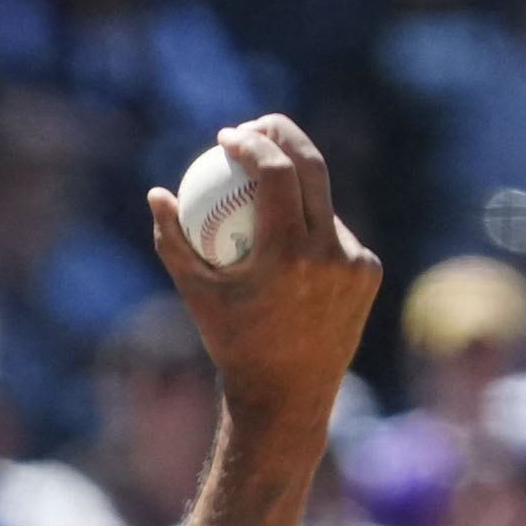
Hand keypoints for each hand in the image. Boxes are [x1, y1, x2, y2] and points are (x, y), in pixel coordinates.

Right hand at [144, 116, 383, 446]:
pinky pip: (335, 235)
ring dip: (295, 185)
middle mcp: (328, 254)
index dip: (253, 142)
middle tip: (256, 127)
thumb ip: (173, 242)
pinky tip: (288, 238)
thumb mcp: (195, 295)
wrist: (287, 397)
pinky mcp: (369, 273)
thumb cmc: (232, 345)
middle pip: (312, 167)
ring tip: (265, 187)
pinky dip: (311, 228)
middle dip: (282, 134)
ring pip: (324, 202)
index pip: (276, 173)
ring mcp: (355, 263)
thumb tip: (155, 194)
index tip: (229, 136)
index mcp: (287, 256)